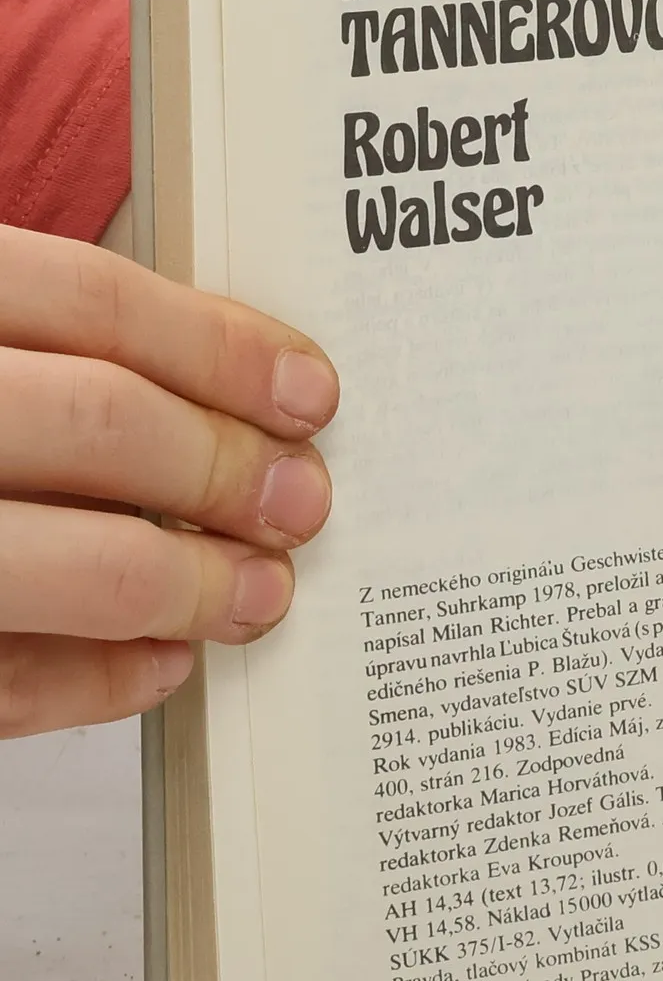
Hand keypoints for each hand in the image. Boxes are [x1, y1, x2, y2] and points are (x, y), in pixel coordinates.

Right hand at [0, 227, 336, 737]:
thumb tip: (222, 396)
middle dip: (224, 468)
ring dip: (186, 585)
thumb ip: (34, 350)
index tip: (309, 395)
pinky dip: (97, 680)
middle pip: (96, 423)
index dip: (221, 349)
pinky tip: (161, 666)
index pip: (87, 300)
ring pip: (65, 564)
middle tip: (298, 501)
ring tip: (255, 594)